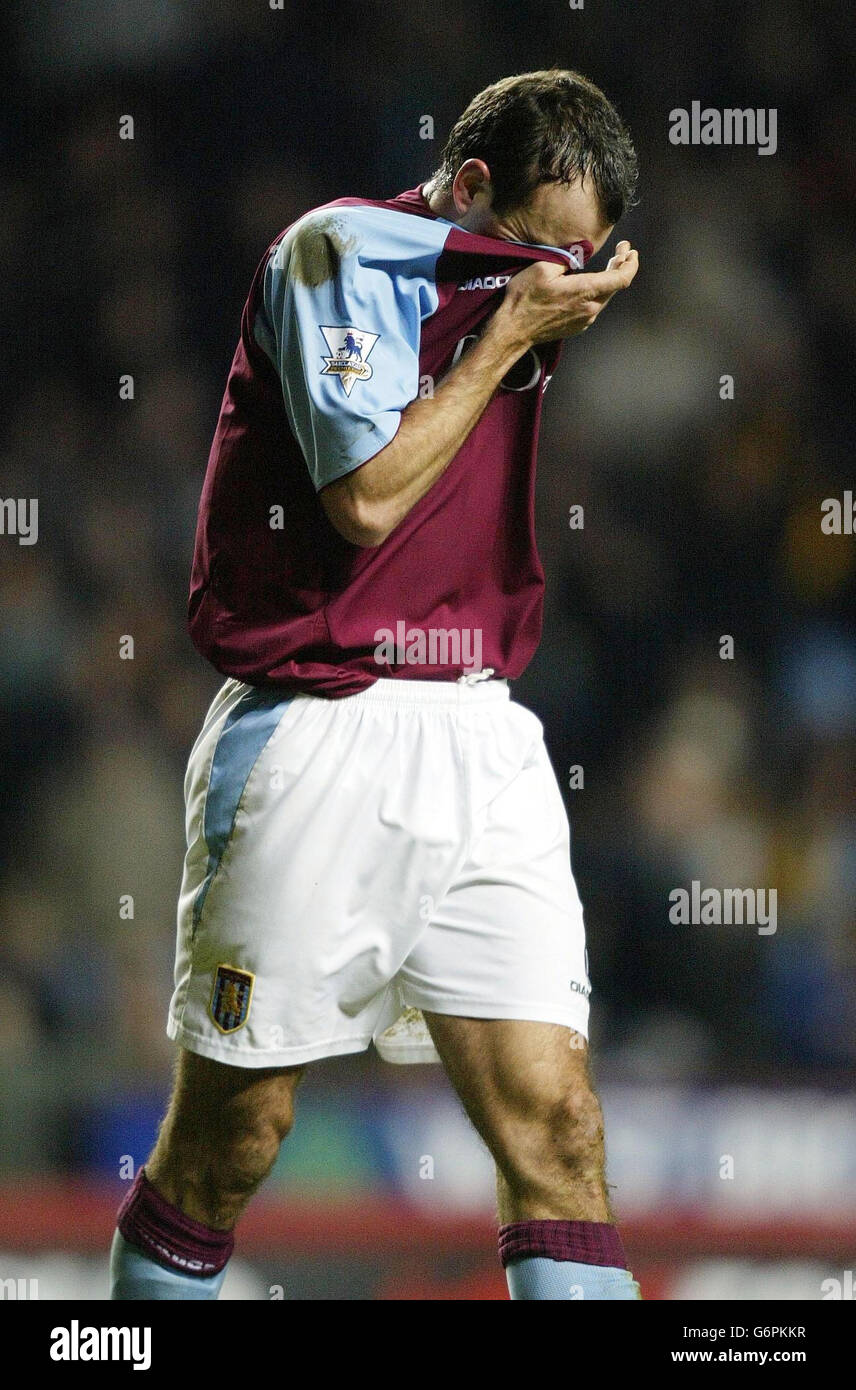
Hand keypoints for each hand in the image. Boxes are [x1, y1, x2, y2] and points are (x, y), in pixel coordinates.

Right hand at [492, 240, 638, 348]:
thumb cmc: (524, 298)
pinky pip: (595, 306)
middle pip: (616, 286)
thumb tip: (581, 252)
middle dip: (622, 266)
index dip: (630, 263)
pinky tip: (593, 284)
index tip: (630, 251)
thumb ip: (567, 258)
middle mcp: (590, 308)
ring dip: (611, 279)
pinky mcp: (578, 326)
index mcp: (585, 291)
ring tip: (611, 264)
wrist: (513, 330)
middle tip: (622, 251)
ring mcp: (585, 319)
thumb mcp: (543, 268)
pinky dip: (599, 292)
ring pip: (606, 296)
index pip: (621, 278)